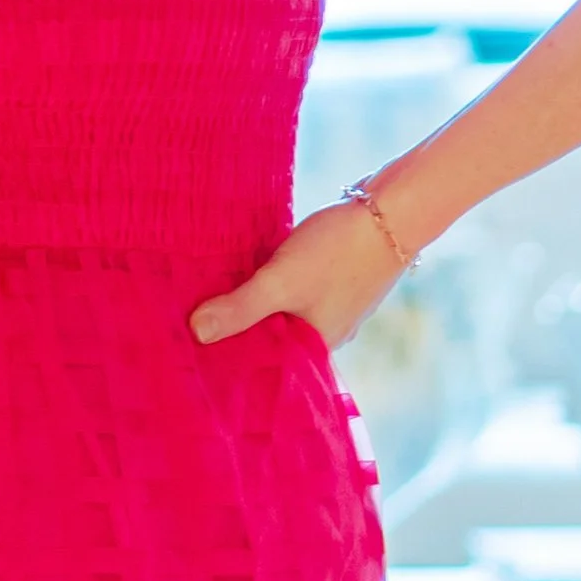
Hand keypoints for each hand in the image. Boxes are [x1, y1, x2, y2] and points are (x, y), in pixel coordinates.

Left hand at [189, 199, 406, 352]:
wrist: (390, 212)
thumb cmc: (338, 252)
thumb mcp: (281, 281)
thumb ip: (241, 309)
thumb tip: (196, 334)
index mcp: (315, 347)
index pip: (266, 367)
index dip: (232, 361)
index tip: (194, 353)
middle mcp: (325, 334)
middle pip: (272, 341)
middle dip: (237, 333)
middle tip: (190, 323)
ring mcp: (330, 307)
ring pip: (281, 315)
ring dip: (251, 307)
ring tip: (208, 298)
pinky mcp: (330, 281)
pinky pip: (290, 293)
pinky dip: (269, 286)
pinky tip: (246, 272)